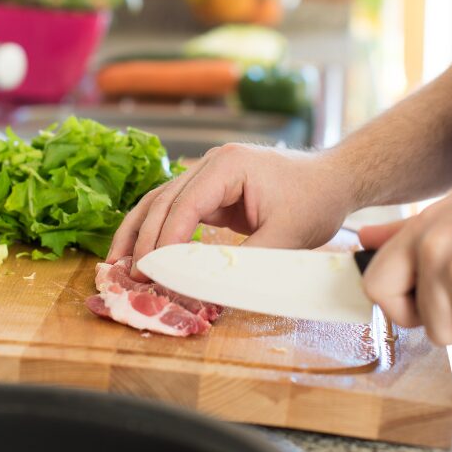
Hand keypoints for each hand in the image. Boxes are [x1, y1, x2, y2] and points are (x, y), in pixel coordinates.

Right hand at [108, 144, 356, 264]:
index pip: (185, 204)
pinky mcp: (211, 190)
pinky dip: (159, 231)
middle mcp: (211, 164)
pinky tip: (142, 253)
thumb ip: (248, 261)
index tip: (150, 270)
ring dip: (139, 232)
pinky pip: (177, 209)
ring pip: (161, 202)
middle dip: (144, 239)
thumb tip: (210, 287)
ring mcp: (208, 175)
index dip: (164, 239)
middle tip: (129, 275)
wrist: (334, 181)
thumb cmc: (315, 201)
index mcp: (228, 166)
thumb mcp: (287, 236)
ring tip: (117, 262)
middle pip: (164, 200)